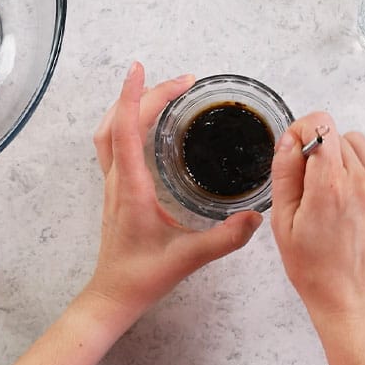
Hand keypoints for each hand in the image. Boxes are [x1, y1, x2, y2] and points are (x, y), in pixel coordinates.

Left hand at [87, 61, 262, 324]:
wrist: (116, 293)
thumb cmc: (144, 276)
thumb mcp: (190, 258)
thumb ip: (224, 239)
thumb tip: (255, 218)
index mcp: (131, 189)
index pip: (127, 130)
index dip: (134, 97)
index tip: (144, 71)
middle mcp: (117, 181)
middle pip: (118, 122)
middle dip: (145, 95)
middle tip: (179, 83)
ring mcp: (112, 184)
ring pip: (109, 131)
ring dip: (130, 106)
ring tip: (159, 93)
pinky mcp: (116, 191)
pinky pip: (114, 145)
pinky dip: (126, 124)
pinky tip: (147, 126)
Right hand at [271, 113, 364, 327]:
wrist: (355, 302)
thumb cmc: (318, 272)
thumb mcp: (284, 224)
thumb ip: (285, 175)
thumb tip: (288, 141)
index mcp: (330, 187)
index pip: (320, 124)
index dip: (301, 131)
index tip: (293, 152)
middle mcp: (360, 182)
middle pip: (335, 133)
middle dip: (316, 148)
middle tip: (305, 183)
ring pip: (355, 144)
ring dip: (337, 156)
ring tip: (325, 190)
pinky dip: (355, 168)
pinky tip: (342, 196)